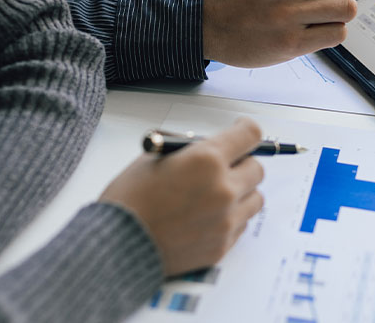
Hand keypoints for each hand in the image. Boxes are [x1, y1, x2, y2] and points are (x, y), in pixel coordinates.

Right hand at [99, 118, 265, 275]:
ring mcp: (226, 220)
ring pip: (255, 198)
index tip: (242, 131)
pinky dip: (231, 218)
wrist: (117, 245)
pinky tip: (207, 217)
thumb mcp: (155, 157)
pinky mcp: (223, 245)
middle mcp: (223, 189)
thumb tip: (212, 145)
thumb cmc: (130, 199)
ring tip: (215, 195)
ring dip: (241, 192)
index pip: (250, 134)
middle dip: (242, 164)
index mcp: (206, 159)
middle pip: (257, 168)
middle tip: (224, 168)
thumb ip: (190, 149)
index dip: (246, 130)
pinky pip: (241, 224)